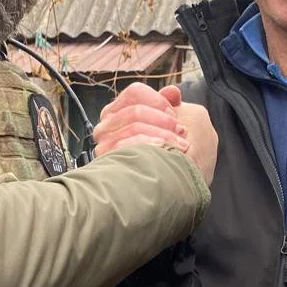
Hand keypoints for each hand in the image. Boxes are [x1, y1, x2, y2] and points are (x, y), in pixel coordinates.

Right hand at [95, 83, 218, 185]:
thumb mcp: (167, 129)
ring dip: (163, 135)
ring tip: (182, 145)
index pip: (134, 93)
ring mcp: (104, 144)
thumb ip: (168, 108)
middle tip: (182, 132)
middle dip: (164, 121)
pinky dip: (152, 145)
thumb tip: (173, 92)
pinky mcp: (107, 160)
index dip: (158, 101)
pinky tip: (167, 153)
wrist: (153, 193)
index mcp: (117, 113)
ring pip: (134, 126)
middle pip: (136, 110)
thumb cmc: (162, 159)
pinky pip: (129, 144)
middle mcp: (105, 127)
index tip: (175, 114)